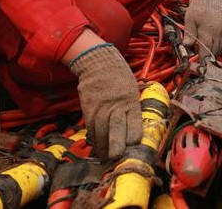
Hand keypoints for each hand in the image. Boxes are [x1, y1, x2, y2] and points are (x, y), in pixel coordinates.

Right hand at [69, 44, 141, 159]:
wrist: (98, 63)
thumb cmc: (119, 77)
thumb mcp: (132, 89)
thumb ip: (132, 110)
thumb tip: (133, 131)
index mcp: (131, 102)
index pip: (134, 129)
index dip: (133, 141)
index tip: (133, 146)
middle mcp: (115, 108)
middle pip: (116, 135)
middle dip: (116, 150)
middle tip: (117, 158)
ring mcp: (100, 109)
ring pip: (101, 136)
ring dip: (103, 149)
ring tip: (107, 155)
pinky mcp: (88, 110)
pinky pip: (91, 131)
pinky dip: (95, 140)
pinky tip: (98, 144)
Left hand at [183, 0, 221, 57]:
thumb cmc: (198, 8)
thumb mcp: (190, 20)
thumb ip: (189, 34)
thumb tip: (186, 46)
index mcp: (207, 31)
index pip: (206, 50)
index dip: (202, 59)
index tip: (198, 64)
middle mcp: (217, 33)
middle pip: (214, 51)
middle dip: (207, 57)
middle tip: (199, 59)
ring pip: (220, 48)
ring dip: (213, 53)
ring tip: (204, 53)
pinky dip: (218, 48)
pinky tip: (211, 47)